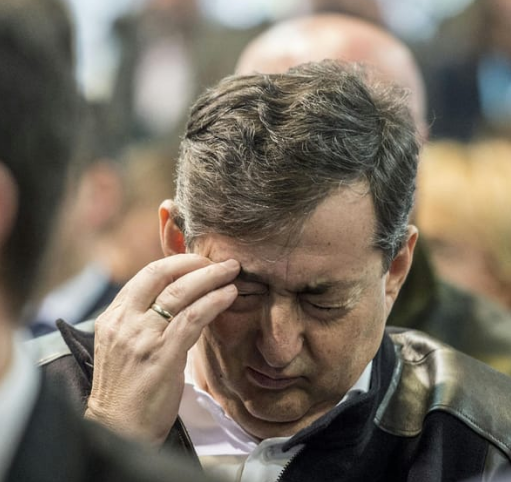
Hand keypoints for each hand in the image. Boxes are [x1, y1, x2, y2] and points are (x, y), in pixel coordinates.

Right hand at [85, 254, 239, 445]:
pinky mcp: (162, 355)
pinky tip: (229, 294)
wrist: (118, 428)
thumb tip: (181, 297)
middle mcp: (124, 321)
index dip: (177, 262)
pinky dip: (214, 301)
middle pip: (161, 274)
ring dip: (211, 276)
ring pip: (180, 292)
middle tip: (220, 261)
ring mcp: (142, 337)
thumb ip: (145, 319)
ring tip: (232, 271)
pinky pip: (193, 317)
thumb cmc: (128, 388)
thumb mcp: (126, 345)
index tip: (200, 262)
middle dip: (195, 262)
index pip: (146, 275)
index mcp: (113, 317)